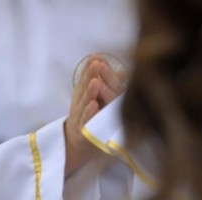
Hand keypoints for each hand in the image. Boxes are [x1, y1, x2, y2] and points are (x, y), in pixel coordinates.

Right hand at [63, 55, 125, 174]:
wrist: (77, 145)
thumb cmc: (90, 120)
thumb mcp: (97, 102)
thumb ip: (107, 87)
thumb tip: (123, 71)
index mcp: (84, 96)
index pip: (87, 79)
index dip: (91, 68)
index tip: (97, 55)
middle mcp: (80, 104)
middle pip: (85, 88)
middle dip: (90, 75)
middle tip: (96, 62)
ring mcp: (80, 118)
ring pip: (85, 103)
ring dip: (90, 91)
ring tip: (96, 81)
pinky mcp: (82, 132)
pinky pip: (86, 122)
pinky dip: (89, 113)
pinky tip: (93, 105)